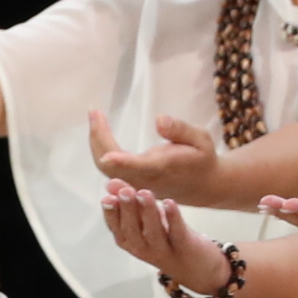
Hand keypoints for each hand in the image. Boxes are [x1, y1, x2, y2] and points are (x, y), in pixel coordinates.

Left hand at [94, 108, 229, 204]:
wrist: (203, 185)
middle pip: (111, 167)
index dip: (121, 163)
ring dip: (96, 141)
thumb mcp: (201, 140)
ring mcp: (134, 183)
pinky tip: (98, 130)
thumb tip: (159, 119)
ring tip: (95, 115)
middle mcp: (143, 180)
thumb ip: (180, 130)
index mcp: (162, 169)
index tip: (107, 155)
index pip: (138, 168)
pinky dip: (100, 147)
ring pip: (106, 168)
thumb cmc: (202, 158)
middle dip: (99, 138)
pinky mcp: (130, 182)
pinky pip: (109, 168)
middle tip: (94, 112)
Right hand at [96, 179, 234, 297]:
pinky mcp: (185, 248)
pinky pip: (177, 233)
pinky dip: (173, 218)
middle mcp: (143, 248)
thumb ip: (129, 201)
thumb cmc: (168, 241)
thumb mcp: (146, 220)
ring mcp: (163, 251)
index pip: (116, 228)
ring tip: (143, 193)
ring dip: (147, 212)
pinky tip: (169, 203)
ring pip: (153, 232)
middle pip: (132, 231)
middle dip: (127, 210)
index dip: (111, 213)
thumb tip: (111, 183)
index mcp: (130, 241)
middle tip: (125, 191)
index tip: (108, 198)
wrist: (198, 269)